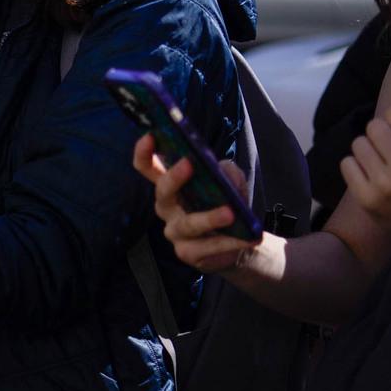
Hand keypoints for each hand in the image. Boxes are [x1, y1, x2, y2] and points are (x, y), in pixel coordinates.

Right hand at [133, 133, 258, 273]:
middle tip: (189, 164)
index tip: (150, 136)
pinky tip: (245, 238)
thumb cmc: (226, 204)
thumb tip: (223, 171)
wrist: (238, 243)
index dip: (144, 152)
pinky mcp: (187, 253)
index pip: (147, 167)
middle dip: (173, 177)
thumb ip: (227, 172)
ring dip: (209, 217)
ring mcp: (174, 231)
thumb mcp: (231, 181)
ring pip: (187, 224)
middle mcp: (166, 207)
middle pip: (162, 191)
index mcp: (171, 185)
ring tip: (230, 213)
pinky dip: (227, 242)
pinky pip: (206, 247)